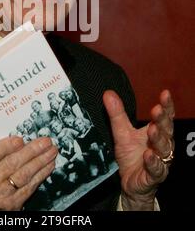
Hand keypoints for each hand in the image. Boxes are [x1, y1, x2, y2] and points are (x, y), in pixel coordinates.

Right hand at [0, 136, 57, 210]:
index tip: (19, 139)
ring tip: (51, 150)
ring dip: (40, 161)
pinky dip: (41, 174)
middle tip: (44, 141)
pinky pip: (30, 187)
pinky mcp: (12, 205)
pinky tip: (48, 164)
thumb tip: (16, 140)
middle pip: (10, 165)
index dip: (5, 147)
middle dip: (30, 151)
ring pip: (23, 175)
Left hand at [103, 89, 174, 209]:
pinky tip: (148, 155)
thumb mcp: (121, 132)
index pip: (165, 117)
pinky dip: (153, 162)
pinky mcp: (153, 176)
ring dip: (159, 139)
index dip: (166, 106)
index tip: (165, 94)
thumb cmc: (130, 155)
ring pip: (164, 149)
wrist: (130, 182)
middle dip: (162, 120)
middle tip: (157, 110)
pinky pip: (156, 169)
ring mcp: (160, 161)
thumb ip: (117, 114)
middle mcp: (162, 145)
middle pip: (166, 131)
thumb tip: (108, 93)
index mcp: (157, 132)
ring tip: (152, 129)